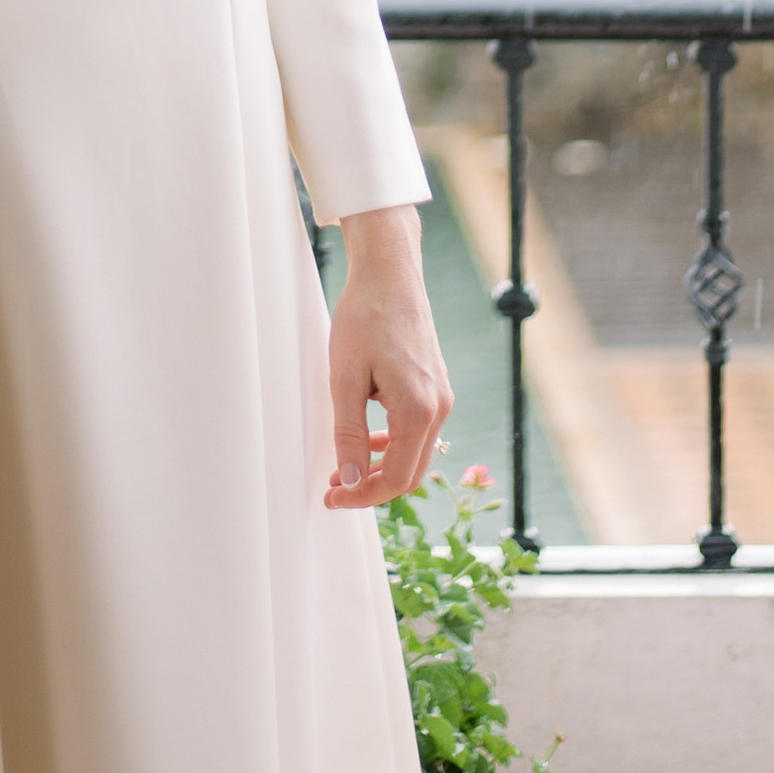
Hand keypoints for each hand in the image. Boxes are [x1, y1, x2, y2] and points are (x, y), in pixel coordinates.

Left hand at [323, 201, 451, 509]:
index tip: (332, 499)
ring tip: (345, 466)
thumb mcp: (345, 377)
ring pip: (415, 453)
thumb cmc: (365, 317)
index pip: (395, 479)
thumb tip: (349, 480)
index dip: (362, 496)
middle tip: (335, 488)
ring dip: (382, 466)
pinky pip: (417, 430)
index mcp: (418, 411)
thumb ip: (349, 433)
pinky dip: (392, 444)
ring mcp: (441, 397)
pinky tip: (367, 437)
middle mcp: (439, 408)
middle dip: (372, 487)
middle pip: (410, 473)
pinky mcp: (436, 386)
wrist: (389, 273)